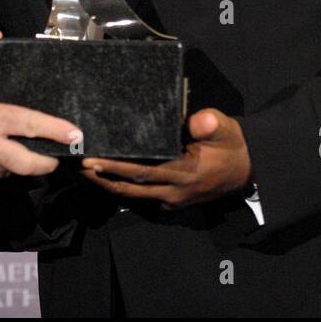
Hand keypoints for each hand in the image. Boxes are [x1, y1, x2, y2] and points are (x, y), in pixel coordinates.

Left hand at [80, 108, 251, 209]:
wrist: (246, 170)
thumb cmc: (231, 146)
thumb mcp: (226, 129)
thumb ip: (210, 124)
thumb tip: (195, 119)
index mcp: (184, 173)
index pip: (143, 172)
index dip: (116, 167)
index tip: (92, 160)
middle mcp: (173, 191)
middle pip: (130, 187)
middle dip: (100, 177)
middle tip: (74, 165)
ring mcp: (171, 200)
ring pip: (132, 195)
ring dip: (105, 184)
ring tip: (80, 171)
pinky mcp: (170, 202)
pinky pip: (140, 197)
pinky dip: (120, 187)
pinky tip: (104, 177)